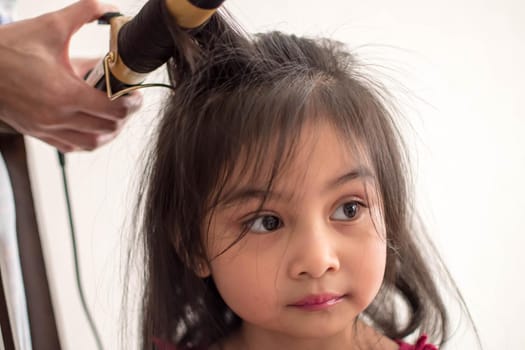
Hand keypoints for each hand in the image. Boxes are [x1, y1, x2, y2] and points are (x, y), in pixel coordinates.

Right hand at [0, 0, 142, 151]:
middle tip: (128, 100)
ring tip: (114, 114)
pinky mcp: (39, 133)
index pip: (114, 109)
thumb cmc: (6, 49)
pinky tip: (93, 124)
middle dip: (125, 115)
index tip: (136, 94)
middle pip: (108, 128)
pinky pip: (73, 147)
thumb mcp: (49, 26)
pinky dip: (89, 139)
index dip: (133, 103)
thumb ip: (84, 12)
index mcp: (64, 94)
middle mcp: (57, 117)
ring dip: (109, 131)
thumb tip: (110, 8)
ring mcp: (47, 129)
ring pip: (93, 143)